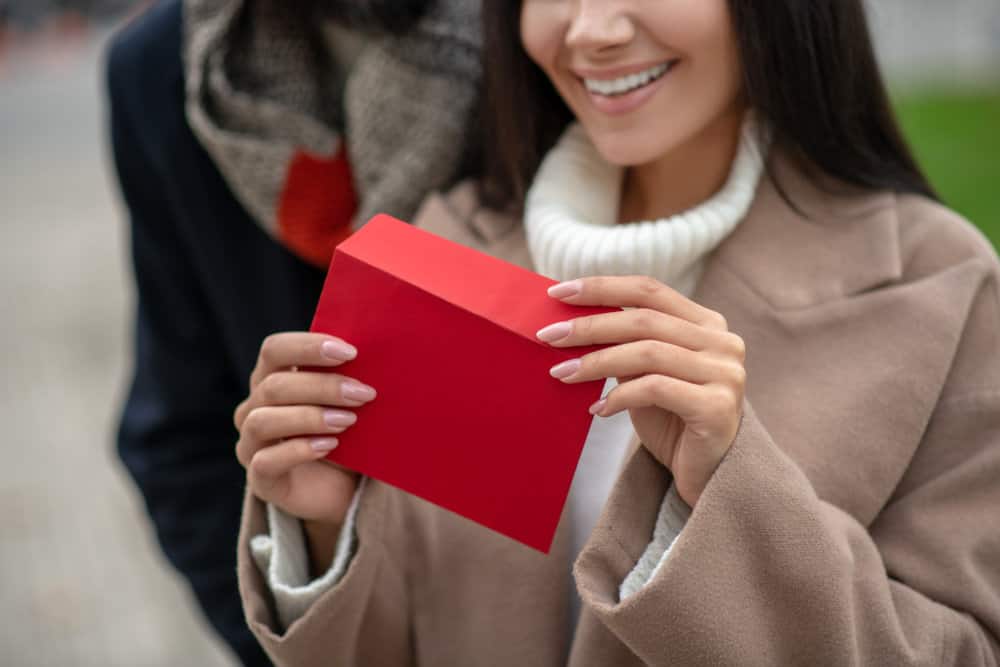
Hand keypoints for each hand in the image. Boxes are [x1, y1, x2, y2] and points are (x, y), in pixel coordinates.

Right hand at [233, 332, 375, 570]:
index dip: (308, 346)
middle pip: (274, 386)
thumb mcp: (347, 402)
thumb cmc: (346, 433)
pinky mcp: (261, 480)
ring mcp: (252, 445)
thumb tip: (377, 353)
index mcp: (271, 378)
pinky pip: (266, 461)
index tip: (350, 353)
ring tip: (349, 420)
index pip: (274, 350)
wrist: (345, 488)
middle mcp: (253, 408)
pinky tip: (329, 445)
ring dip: (310, 416)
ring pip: (263, 421)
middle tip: (363, 393)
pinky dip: (298, 450)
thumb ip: (349, 377)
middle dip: (322, 386)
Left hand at [537, 277, 745, 506]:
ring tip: (561, 373)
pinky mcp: (718, 407)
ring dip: (596, 362)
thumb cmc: (672, 422)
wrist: (708, 476)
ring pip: (647, 352)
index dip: (602, 287)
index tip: (558, 291)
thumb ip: (625, 345)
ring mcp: (725, 373)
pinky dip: (620, 396)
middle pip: (644, 319)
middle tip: (548, 336)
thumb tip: (571, 323)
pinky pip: (656, 389)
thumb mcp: (645, 375)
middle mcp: (723, 342)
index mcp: (707, 323)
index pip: (649, 290)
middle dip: (590, 325)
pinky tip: (598, 409)